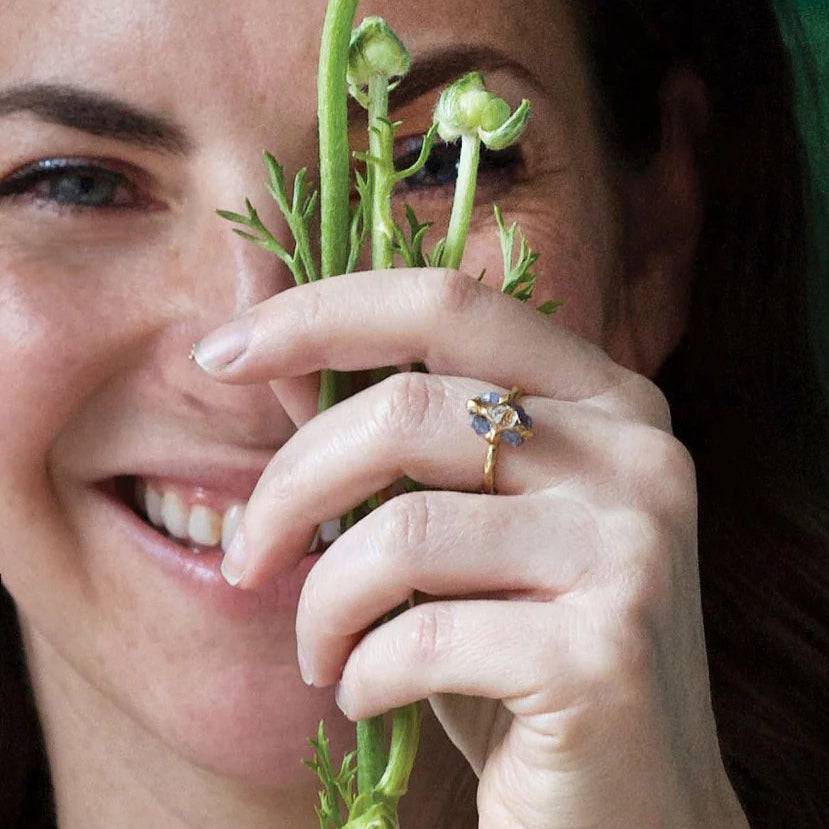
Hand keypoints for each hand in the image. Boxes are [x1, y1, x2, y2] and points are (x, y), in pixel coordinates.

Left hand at [196, 268, 747, 827]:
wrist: (626, 802)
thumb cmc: (520, 649)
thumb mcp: (457, 526)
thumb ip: (390, 438)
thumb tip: (271, 358)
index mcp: (605, 400)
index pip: (448, 305)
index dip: (320, 312)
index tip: (219, 352)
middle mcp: (638, 454)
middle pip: (408, 408)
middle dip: (289, 485)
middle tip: (244, 556)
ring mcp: (635, 549)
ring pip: (404, 530)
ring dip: (322, 600)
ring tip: (317, 649)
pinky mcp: (607, 653)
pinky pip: (423, 637)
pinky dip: (361, 672)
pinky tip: (365, 694)